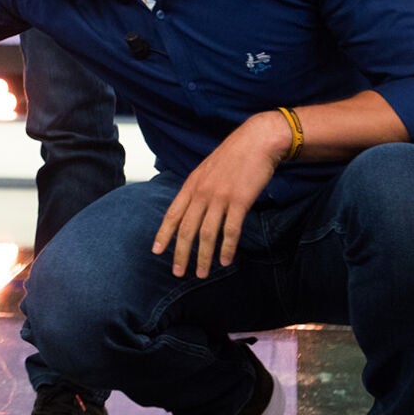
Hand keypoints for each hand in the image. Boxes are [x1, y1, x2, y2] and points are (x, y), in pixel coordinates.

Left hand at [152, 112, 290, 276]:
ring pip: (207, 234)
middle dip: (181, 253)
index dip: (164, 234)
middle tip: (177, 272)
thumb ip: (198, 188)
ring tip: (201, 273)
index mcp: (192, 184)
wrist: (257, 141)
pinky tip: (226, 261)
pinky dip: (227, 248)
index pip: (172, 213)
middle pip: (186, 229)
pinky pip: (230, 230)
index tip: (156, 251)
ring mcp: (220, 197)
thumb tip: (192, 207)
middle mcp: (202, 192)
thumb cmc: (234, 155)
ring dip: (203, 257)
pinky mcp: (240, 201)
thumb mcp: (207, 169)